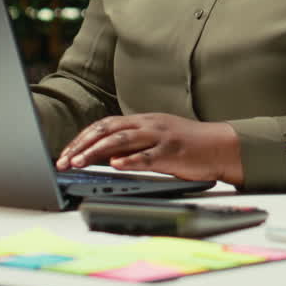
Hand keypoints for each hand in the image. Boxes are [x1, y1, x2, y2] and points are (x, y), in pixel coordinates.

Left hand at [55, 113, 243, 185]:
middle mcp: (147, 124)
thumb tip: (104, 155)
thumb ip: (131, 144)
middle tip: (64, 160)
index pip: (103, 125)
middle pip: (107, 130)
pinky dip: (130, 160)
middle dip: (82, 145)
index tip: (65, 153)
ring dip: (97, 152)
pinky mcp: (172, 152)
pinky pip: (148, 156)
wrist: (221, 145)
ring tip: (79, 162)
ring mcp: (159, 137)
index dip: (82, 138)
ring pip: (122, 140)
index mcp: (141, 120)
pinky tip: (116, 165)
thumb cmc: (187, 144)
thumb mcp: (154, 138)